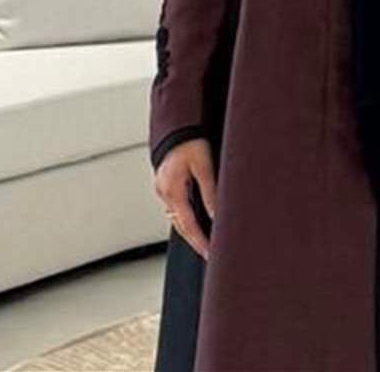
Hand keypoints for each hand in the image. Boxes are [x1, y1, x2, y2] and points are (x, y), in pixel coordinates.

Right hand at [153, 138, 217, 258]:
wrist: (176, 125)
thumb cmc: (190, 141)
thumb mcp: (204, 166)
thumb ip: (210, 191)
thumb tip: (216, 215)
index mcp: (172, 190)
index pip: (188, 225)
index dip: (200, 242)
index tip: (210, 254)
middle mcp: (164, 192)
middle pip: (179, 225)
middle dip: (194, 241)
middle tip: (209, 254)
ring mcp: (162, 188)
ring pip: (176, 217)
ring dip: (189, 230)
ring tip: (205, 242)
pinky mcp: (165, 184)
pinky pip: (175, 206)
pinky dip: (185, 217)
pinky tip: (196, 220)